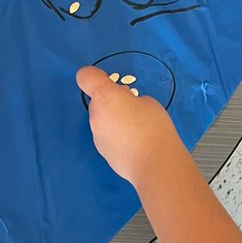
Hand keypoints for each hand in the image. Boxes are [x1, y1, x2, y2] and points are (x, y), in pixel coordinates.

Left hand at [77, 66, 182, 187]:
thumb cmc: (154, 127)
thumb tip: (125, 107)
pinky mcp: (103, 152)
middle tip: (134, 110)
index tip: (111, 83)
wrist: (156, 165)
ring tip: (137, 131)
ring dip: (114, 121)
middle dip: (112, 103)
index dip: (95, 77)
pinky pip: (108, 138)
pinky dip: (117, 138)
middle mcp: (96, 115)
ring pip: (102, 121)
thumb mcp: (148, 102)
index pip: (85, 77)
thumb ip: (130, 100)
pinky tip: (135, 146)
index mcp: (105, 97)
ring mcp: (97, 135)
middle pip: (98, 102)